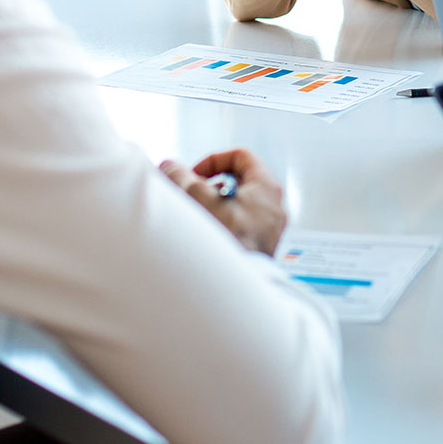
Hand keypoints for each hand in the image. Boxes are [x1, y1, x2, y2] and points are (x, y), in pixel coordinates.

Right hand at [159, 148, 286, 255]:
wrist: (235, 286)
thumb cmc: (223, 237)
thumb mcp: (197, 198)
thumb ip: (181, 176)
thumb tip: (168, 166)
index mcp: (267, 187)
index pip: (240, 157)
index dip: (213, 160)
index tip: (193, 176)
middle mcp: (274, 206)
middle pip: (239, 182)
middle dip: (209, 185)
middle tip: (190, 196)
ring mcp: (270, 229)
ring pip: (238, 206)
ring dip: (213, 206)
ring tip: (194, 216)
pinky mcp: (261, 248)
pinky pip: (240, 226)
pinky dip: (221, 224)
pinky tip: (204, 235)